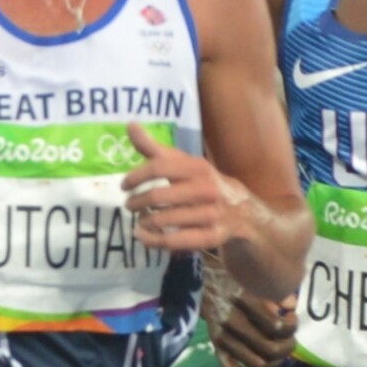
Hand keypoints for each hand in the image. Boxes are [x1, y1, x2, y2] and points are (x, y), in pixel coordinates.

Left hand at [122, 122, 245, 251]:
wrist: (242, 211)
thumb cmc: (202, 183)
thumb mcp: (183, 163)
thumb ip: (154, 148)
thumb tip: (130, 124)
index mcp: (197, 167)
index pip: (158, 168)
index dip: (136, 177)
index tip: (124, 186)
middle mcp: (207, 190)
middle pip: (157, 196)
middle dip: (136, 202)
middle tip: (129, 205)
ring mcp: (211, 215)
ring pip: (164, 220)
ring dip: (144, 221)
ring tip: (139, 220)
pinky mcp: (211, 237)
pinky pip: (174, 241)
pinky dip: (153, 240)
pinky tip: (143, 236)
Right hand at [205, 287, 296, 366]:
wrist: (206, 281)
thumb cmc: (235, 277)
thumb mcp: (256, 278)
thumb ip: (277, 292)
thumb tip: (291, 308)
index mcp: (242, 301)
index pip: (276, 327)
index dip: (292, 327)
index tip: (292, 318)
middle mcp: (231, 322)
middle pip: (270, 349)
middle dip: (288, 347)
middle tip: (290, 339)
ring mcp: (222, 337)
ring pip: (256, 364)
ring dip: (275, 363)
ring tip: (279, 351)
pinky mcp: (216, 347)